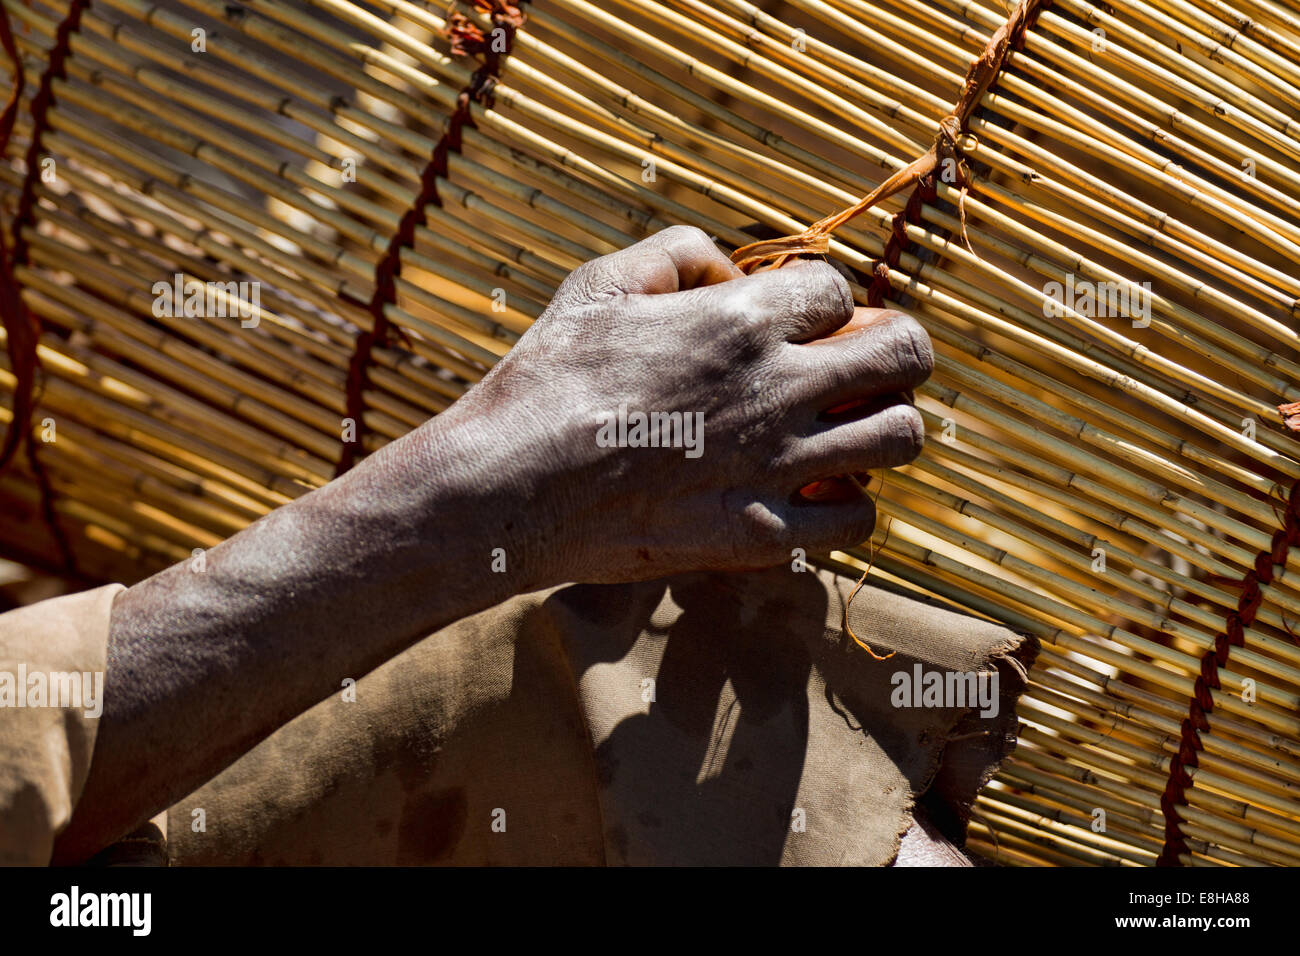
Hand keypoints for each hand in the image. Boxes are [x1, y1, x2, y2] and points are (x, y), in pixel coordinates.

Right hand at [442, 226, 933, 583]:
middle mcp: (775, 388)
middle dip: (894, 354)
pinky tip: (813, 495)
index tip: (799, 327)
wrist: (507, 487)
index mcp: (739, 319)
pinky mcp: (760, 535)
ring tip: (844, 434)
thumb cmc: (546, 379)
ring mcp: (774, 466)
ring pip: (900, 438)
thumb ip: (678, 252)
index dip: (824, 305)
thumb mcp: (599, 283)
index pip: (840, 290)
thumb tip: (730, 271)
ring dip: (883, 428)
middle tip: (858, 372)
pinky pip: (857, 522)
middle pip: (905, 355)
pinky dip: (848, 506)